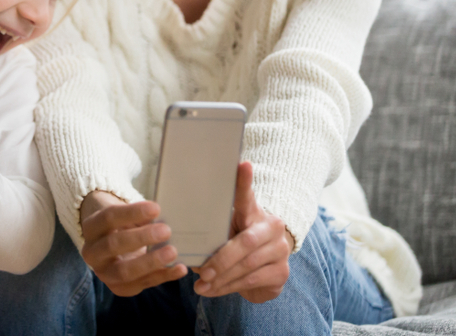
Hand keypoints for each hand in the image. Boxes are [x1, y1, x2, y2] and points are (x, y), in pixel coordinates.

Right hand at [79, 191, 187, 295]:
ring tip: (173, 252)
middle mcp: (92, 253)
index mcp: (91, 228)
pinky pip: (142, 284)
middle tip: (166, 230)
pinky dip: (163, 276)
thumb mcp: (125, 216)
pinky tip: (180, 268)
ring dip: (151, 262)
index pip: (108, 218)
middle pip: (113, 245)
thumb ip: (140, 216)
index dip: (132, 213)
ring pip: (125, 271)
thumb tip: (162, 216)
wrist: (109, 247)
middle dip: (141, 238)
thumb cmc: (121, 226)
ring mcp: (104, 274)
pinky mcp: (119, 288)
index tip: (156, 208)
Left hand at [192, 161, 293, 302]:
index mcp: (254, 211)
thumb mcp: (226, 229)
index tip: (242, 163)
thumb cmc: (236, 241)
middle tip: (200, 271)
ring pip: (246, 266)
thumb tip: (174, 228)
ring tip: (200, 285)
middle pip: (244, 243)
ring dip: (220, 278)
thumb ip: (211, 225)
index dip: (244, 180)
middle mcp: (272, 227)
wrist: (265, 267)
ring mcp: (280, 251)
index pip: (247, 195)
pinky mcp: (281, 272)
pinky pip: (251, 281)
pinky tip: (212, 291)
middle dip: (220, 260)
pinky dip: (228, 287)